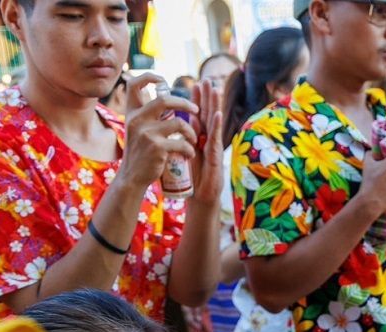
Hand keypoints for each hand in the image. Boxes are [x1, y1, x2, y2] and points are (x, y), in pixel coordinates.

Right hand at [118, 73, 200, 192]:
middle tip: (196, 110)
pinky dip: (189, 149)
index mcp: (132, 113)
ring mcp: (147, 133)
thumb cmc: (140, 152)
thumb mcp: (136, 129)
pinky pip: (182, 143)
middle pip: (164, 100)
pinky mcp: (157, 148)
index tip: (162, 79)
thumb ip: (146, 115)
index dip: (148, 76)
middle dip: (185, 103)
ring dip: (191, 132)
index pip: (133, 84)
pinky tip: (189, 154)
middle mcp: (137, 120)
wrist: (132, 177)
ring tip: (193, 140)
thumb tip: (161, 97)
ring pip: (179, 122)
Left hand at [188, 79, 224, 204]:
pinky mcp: (215, 157)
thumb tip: (168, 130)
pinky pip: (215, 138)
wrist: (200, 197)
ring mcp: (213, 147)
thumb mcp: (182, 155)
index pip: (198, 115)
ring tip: (215, 89)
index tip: (195, 83)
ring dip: (215, 105)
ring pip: (214, 122)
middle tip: (207, 79)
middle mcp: (208, 140)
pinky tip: (217, 113)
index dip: (197, 100)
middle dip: (207, 96)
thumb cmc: (192, 178)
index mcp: (199, 138)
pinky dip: (216, 126)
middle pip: (208, 114)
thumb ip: (179, 141)